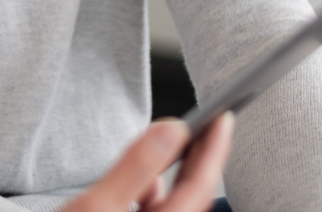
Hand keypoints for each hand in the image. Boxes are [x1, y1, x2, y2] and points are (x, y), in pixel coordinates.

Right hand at [61, 114, 233, 211]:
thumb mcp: (98, 205)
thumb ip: (136, 167)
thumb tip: (171, 130)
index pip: (199, 189)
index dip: (214, 150)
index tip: (223, 117)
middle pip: (193, 199)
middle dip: (204, 160)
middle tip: (213, 122)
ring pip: (177, 207)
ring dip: (181, 175)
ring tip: (183, 143)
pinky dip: (158, 192)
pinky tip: (149, 180)